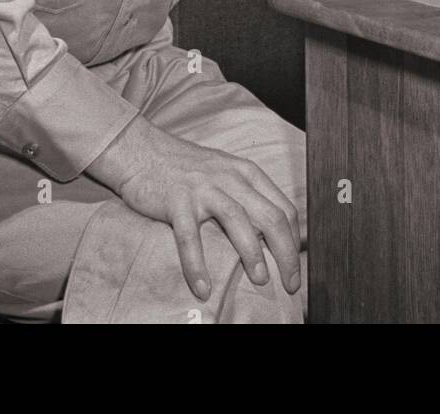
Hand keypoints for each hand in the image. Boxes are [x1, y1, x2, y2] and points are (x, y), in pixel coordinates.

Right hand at [86, 114, 301, 301]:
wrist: (144, 151)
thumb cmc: (188, 169)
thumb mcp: (226, 173)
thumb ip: (248, 195)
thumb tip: (274, 232)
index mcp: (247, 173)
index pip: (284, 208)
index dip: (294, 241)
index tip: (296, 267)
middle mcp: (230, 178)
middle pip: (270, 217)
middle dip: (285, 254)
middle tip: (290, 284)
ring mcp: (204, 189)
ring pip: (238, 221)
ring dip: (253, 254)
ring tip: (261, 280)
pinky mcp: (177, 201)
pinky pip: (190, 238)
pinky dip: (197, 266)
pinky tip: (203, 288)